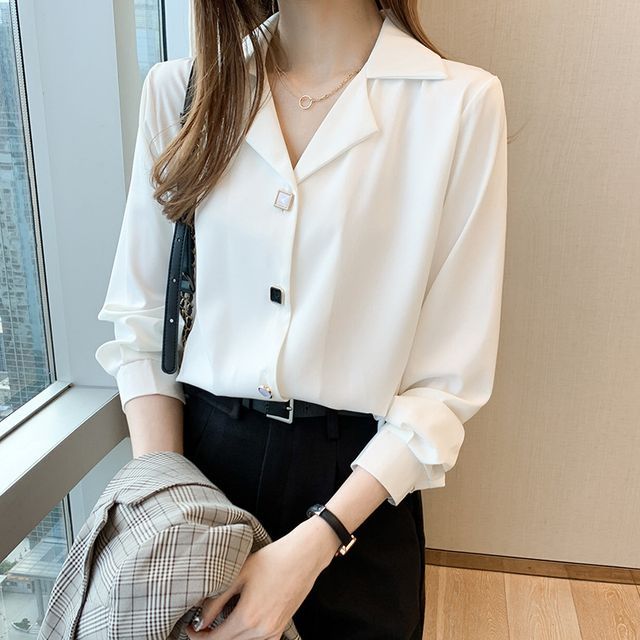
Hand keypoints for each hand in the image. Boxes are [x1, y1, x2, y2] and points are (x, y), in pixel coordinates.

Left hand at [185, 516, 339, 638]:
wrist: (303, 555)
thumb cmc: (273, 559)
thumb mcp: (240, 574)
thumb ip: (217, 600)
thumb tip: (201, 620)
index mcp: (247, 617)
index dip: (198, 636)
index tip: (190, 628)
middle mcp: (261, 630)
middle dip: (211, 637)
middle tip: (201, 625)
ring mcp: (273, 631)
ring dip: (228, 638)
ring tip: (219, 623)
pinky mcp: (281, 627)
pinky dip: (247, 638)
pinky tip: (242, 627)